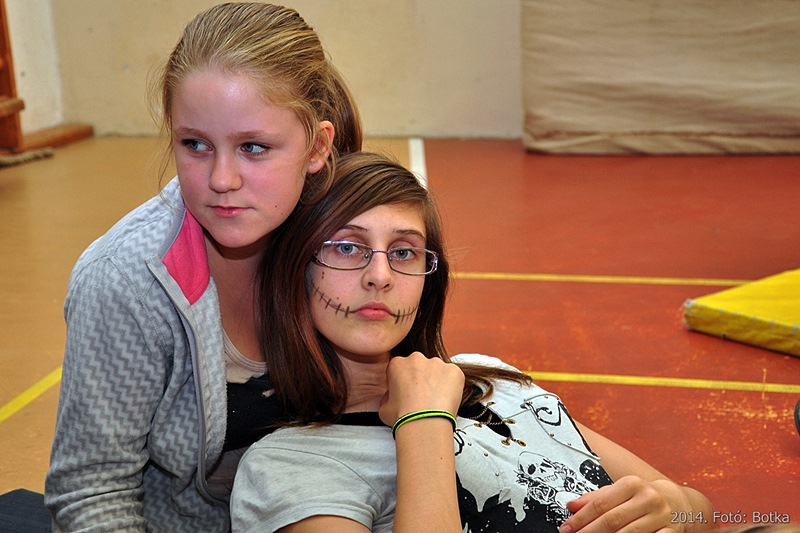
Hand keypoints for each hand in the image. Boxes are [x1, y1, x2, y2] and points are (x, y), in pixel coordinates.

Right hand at [378, 352, 463, 426]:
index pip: (401, 368)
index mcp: (397, 364)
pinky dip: (452, 386)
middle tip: (423, 397)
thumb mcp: (383, 407)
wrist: (424, 423)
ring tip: (436, 401)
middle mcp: (417, 359)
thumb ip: (388, 395)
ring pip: (438, 370)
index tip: (407, 392)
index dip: (404, 381)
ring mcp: (437, 363)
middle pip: (420, 366)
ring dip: (437, 381)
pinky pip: (454, 376)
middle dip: (421, 378)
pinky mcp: (454, 370)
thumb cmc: (404, 417)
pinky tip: (446, 400)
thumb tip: (393, 395)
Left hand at [560, 476, 694, 532]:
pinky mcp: (672, 532)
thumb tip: (571, 506)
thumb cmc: (642, 496)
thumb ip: (595, 497)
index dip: (581, 518)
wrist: (678, 501)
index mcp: (632, 484)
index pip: (600, 504)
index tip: (567, 528)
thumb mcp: (620, 490)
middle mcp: (648, 498)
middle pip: (612, 520)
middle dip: (590, 532)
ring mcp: (661, 516)